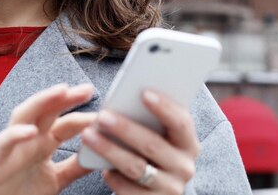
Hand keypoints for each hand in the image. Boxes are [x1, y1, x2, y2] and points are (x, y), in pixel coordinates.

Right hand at [0, 83, 95, 194]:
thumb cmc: (21, 193)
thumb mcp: (56, 179)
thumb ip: (76, 166)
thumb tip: (101, 154)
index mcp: (44, 142)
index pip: (66, 123)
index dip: (84, 116)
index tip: (106, 112)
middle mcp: (29, 139)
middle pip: (48, 110)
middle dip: (66, 97)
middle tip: (87, 89)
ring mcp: (12, 147)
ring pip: (24, 114)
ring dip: (42, 100)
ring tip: (61, 91)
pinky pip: (4, 143)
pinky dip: (15, 134)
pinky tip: (30, 130)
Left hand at [80, 90, 199, 193]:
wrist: (154, 193)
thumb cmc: (153, 153)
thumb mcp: (161, 138)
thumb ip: (153, 121)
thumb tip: (128, 95)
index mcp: (189, 144)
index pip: (181, 123)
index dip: (165, 108)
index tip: (144, 93)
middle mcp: (184, 167)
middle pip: (153, 145)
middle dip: (125, 128)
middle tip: (102, 116)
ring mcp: (170, 188)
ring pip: (136, 167)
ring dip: (110, 150)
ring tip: (88, 135)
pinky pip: (128, 190)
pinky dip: (113, 176)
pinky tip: (100, 166)